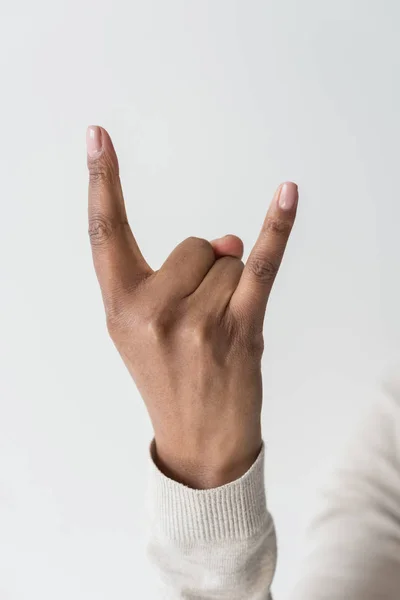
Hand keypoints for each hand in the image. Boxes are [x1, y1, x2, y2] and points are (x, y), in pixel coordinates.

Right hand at [86, 126, 297, 488]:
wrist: (198, 440)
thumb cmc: (169, 379)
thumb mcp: (145, 331)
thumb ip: (176, 276)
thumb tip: (229, 239)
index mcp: (119, 307)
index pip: (105, 232)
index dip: (101, 181)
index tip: (98, 136)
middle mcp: (151, 312)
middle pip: (196, 244)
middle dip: (206, 271)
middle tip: (200, 321)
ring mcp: (195, 322)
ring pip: (229, 257)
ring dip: (231, 286)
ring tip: (220, 331)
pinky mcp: (239, 328)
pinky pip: (261, 266)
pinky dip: (277, 228)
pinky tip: (287, 194)